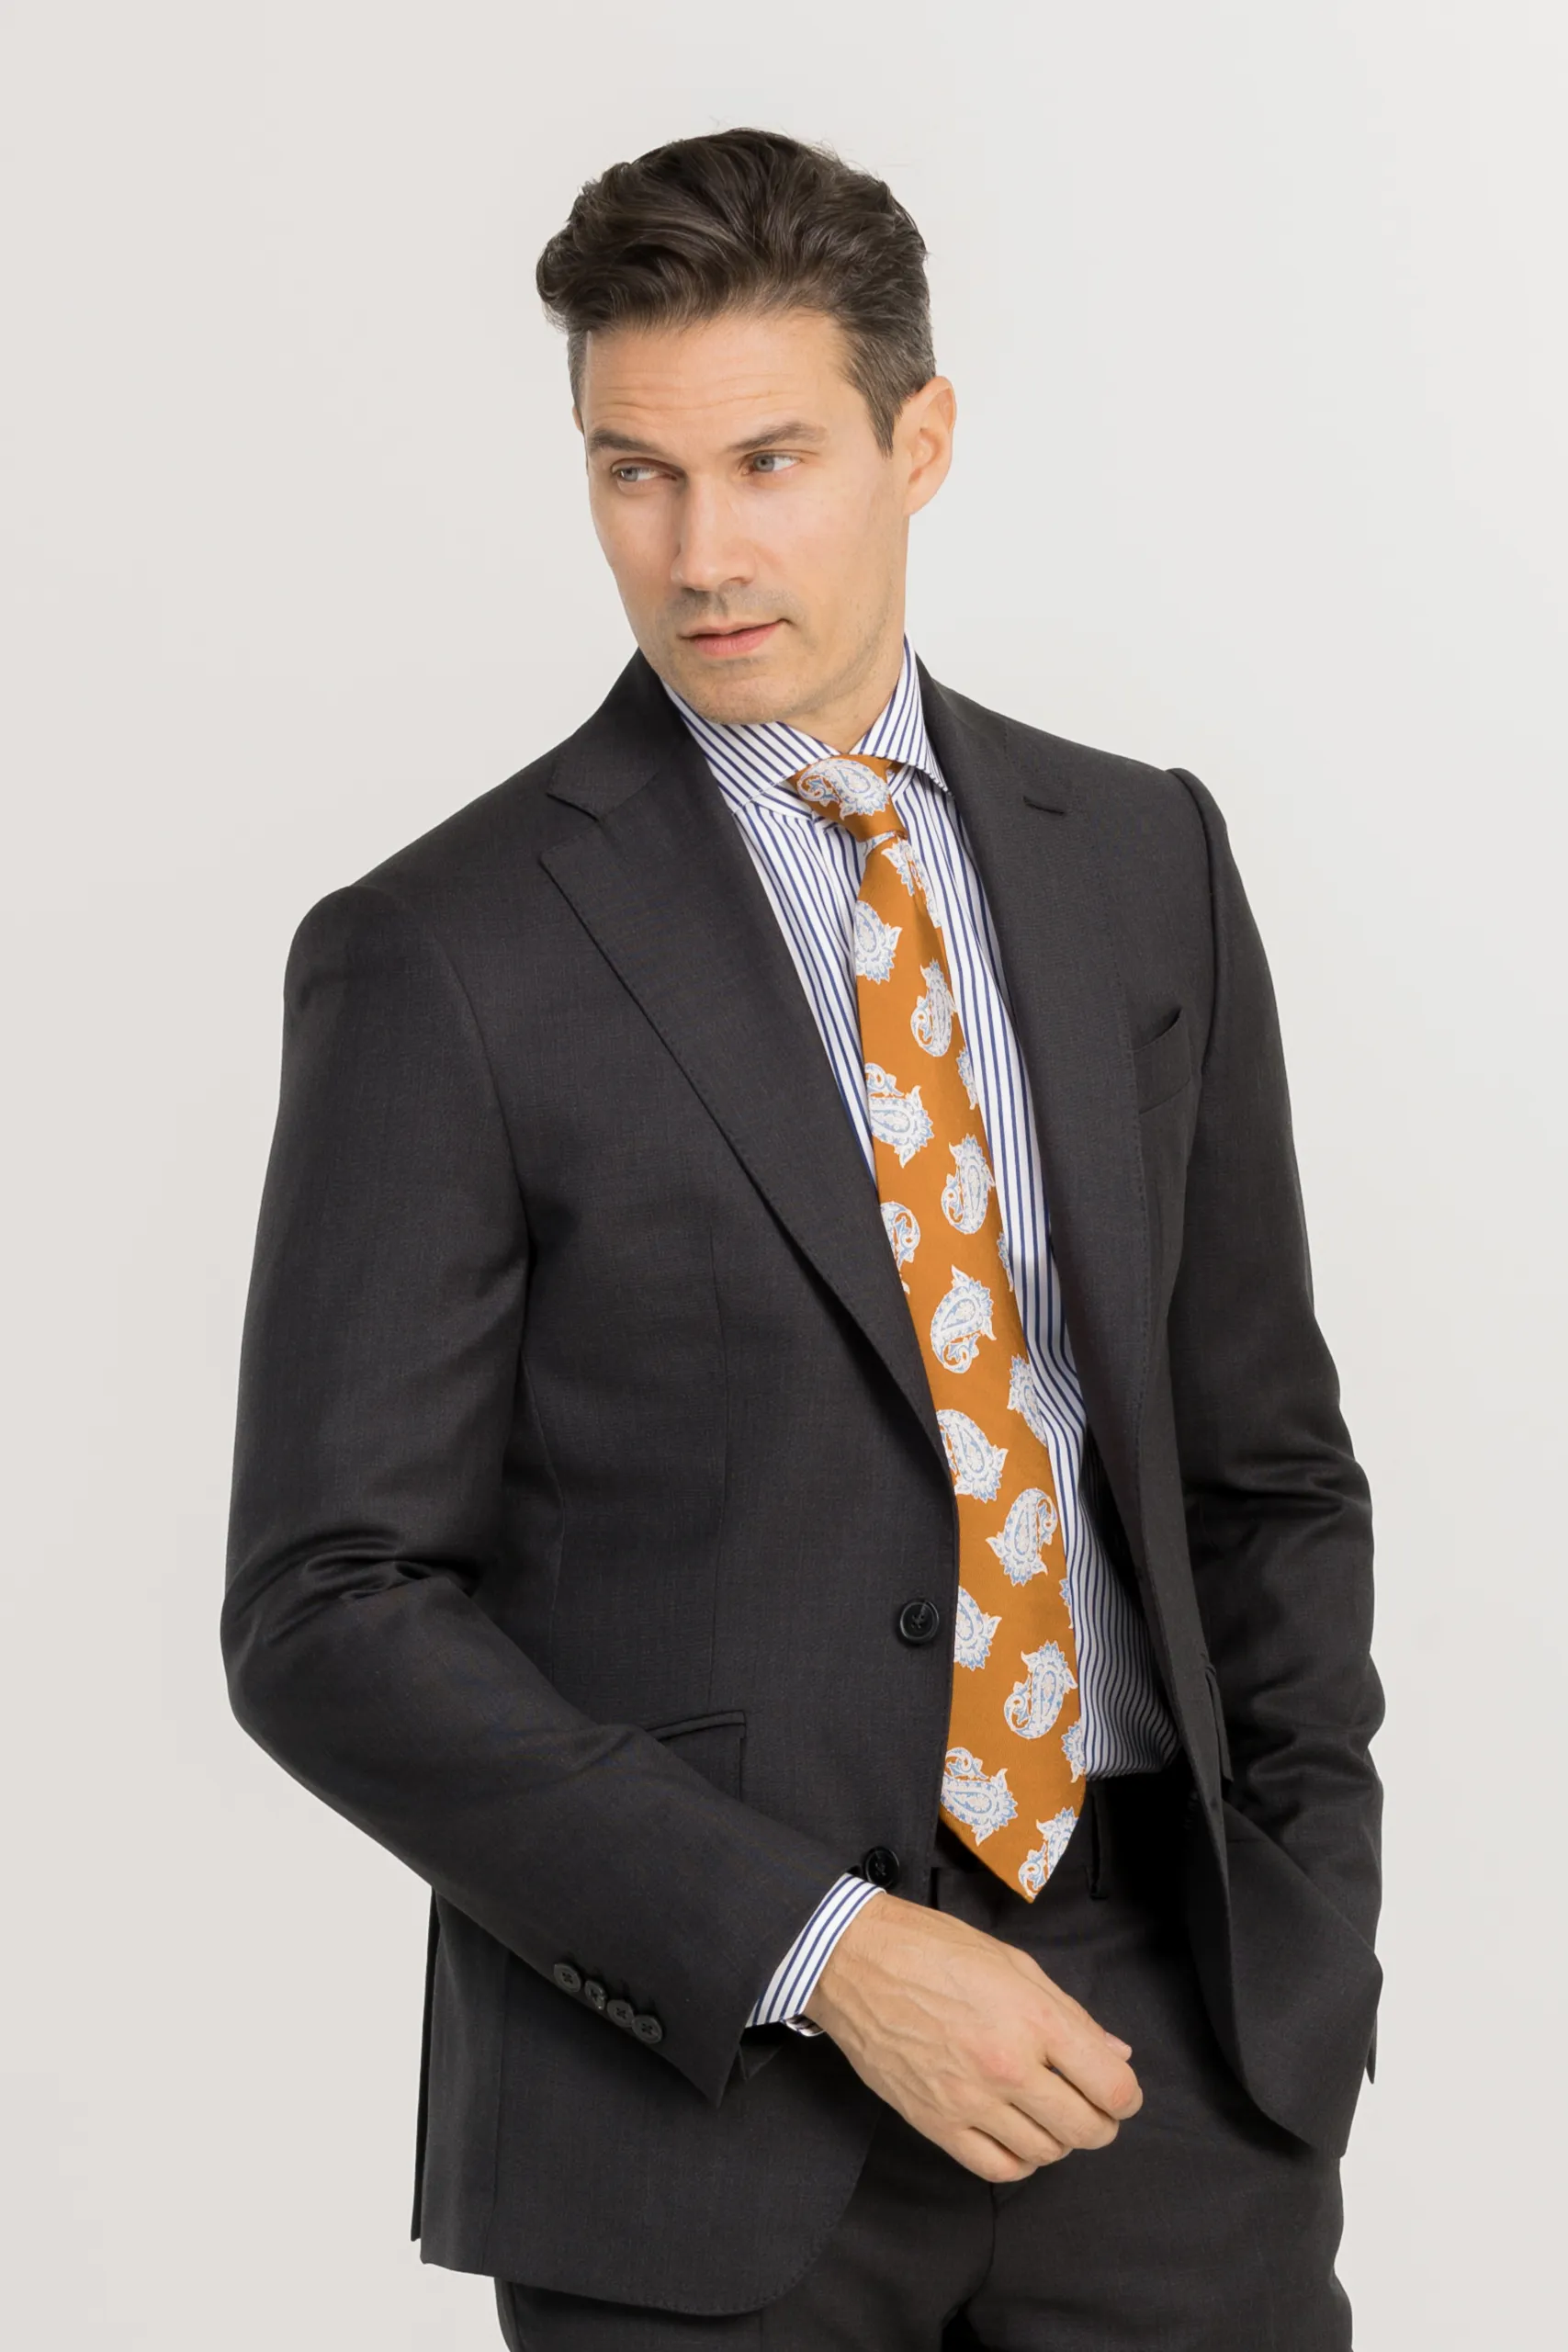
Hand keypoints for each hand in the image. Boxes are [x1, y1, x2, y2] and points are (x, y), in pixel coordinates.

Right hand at [803, 1891, 1141, 2182]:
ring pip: (1044, 2152)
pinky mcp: (936, 2122)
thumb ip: (1070, 2014)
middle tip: (1094, 2109)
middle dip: (1102, 2124)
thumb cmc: (934, 1950)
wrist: (857, 1961)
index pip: (1110, 2086)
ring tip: (1049, 2114)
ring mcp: (970, 2099)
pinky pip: (996, 2168)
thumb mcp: (1014, 1964)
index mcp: (1034, 2018)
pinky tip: (1017, 2137)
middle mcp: (1007, 2065)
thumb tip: (1114, 2054)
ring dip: (1059, 2139)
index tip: (1120, 2093)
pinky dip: (1019, 2162)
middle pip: (1085, 2128)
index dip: (1126, 2096)